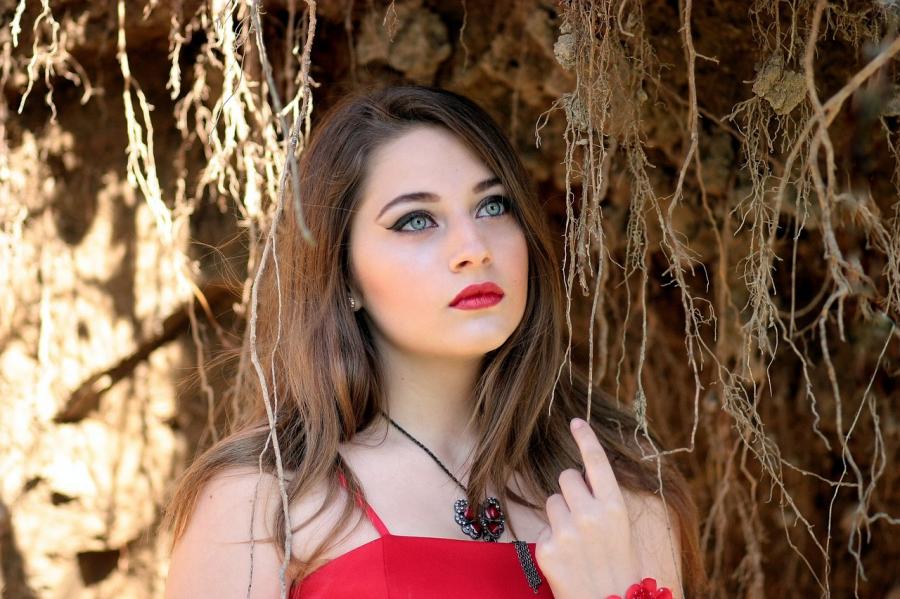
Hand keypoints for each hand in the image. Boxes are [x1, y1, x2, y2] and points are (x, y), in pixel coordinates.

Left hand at [533, 418, 641, 598]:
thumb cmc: (619, 567)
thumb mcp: (621, 529)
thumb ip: (603, 502)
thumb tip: (583, 477)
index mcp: (615, 507)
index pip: (597, 463)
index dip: (586, 439)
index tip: (575, 421)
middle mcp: (590, 514)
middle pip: (566, 477)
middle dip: (571, 490)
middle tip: (581, 514)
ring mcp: (566, 531)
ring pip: (551, 501)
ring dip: (560, 514)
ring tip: (576, 541)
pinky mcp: (546, 548)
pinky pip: (542, 528)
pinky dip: (552, 540)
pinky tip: (567, 559)